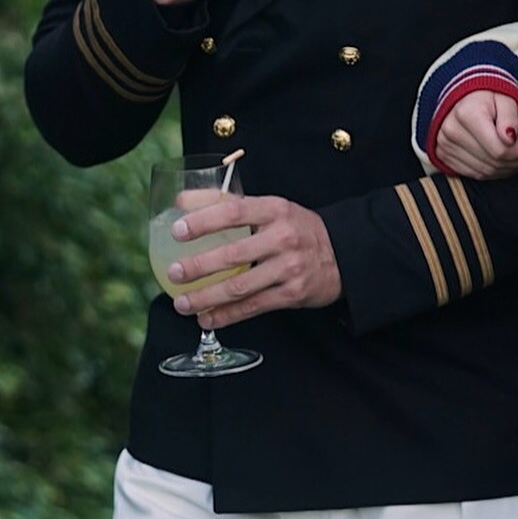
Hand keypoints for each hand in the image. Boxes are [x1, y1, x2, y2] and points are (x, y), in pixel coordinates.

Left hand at [167, 194, 341, 327]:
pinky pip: (253, 306)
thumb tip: (181, 200)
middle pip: (233, 254)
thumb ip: (228, 203)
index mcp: (274, 210)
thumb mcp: (270, 208)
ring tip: (182, 303)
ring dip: (206, 297)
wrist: (344, 254)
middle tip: (174, 273)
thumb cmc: (298, 229)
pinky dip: (226, 316)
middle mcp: (283, 238)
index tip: (176, 231)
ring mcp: (289, 268)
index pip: (233, 212)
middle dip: (198, 266)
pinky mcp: (293, 294)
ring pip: (239, 286)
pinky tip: (207, 319)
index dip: (203, 221)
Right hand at [435, 90, 517, 178]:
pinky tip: (508, 165)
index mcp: (466, 114)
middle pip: (492, 162)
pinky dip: (494, 173)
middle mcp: (451, 131)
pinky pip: (474, 174)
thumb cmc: (489, 96)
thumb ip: (510, 118)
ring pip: (484, 172)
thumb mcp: (506, 99)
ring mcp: (445, 145)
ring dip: (508, 171)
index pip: (498, 149)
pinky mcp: (445, 155)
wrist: (466, 97)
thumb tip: (510, 138)